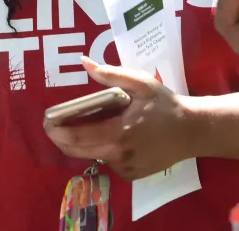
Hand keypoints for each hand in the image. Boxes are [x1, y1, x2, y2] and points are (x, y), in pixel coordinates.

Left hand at [43, 58, 193, 180]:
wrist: (192, 131)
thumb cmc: (165, 105)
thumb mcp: (140, 83)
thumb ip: (111, 75)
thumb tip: (85, 63)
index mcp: (118, 133)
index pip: (77, 138)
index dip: (57, 131)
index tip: (46, 121)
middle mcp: (118, 155)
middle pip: (78, 151)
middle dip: (62, 139)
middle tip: (53, 124)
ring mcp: (125, 168)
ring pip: (93, 156)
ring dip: (85, 142)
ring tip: (86, 124)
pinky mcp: (132, 175)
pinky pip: (108, 161)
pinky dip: (103, 149)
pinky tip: (112, 135)